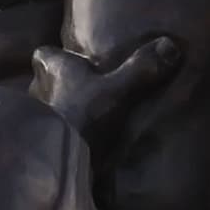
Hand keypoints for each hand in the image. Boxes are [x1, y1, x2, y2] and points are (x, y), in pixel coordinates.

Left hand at [29, 33, 182, 155]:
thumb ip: (140, 70)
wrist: (57, 164)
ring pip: (49, 109)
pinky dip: (64, 136)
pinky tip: (83, 144)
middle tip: (84, 87)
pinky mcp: (44, 146)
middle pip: (45, 81)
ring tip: (86, 117)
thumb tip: (170, 46)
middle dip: (61, 84)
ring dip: (63, 111)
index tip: (68, 57)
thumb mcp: (117, 91)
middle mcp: (40, 92)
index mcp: (55, 71)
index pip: (43, 54)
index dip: (54, 55)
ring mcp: (39, 122)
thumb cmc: (81, 117)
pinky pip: (53, 135)